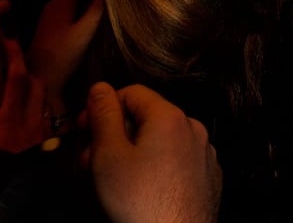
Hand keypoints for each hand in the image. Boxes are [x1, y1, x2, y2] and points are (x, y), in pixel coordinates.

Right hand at [0, 0, 52, 152]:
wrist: (21, 205)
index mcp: (11, 123)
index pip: (17, 76)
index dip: (12, 50)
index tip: (6, 28)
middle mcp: (33, 125)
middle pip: (35, 83)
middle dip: (23, 70)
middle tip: (7, 64)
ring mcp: (45, 136)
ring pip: (43, 100)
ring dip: (31, 91)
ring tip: (14, 90)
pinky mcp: (52, 147)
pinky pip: (47, 121)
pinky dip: (37, 113)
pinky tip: (26, 120)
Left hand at [27, 0, 104, 109]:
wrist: (40, 79)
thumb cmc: (63, 56)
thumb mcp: (84, 32)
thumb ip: (96, 9)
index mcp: (61, 1)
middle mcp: (53, 4)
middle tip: (112, 5)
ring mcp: (49, 16)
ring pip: (73, 0)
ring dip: (88, 4)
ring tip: (104, 16)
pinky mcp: (50, 27)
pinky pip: (68, 11)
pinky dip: (80, 13)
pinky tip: (89, 27)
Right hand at [86, 82, 220, 222]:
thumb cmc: (141, 203)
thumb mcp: (108, 156)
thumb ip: (103, 115)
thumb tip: (100, 88)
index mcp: (169, 116)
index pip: (130, 92)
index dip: (102, 108)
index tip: (84, 130)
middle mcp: (193, 129)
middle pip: (145, 118)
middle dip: (114, 135)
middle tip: (91, 161)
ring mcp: (204, 154)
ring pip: (160, 141)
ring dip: (134, 153)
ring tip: (113, 181)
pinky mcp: (207, 178)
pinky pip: (177, 161)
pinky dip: (157, 168)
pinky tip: (141, 191)